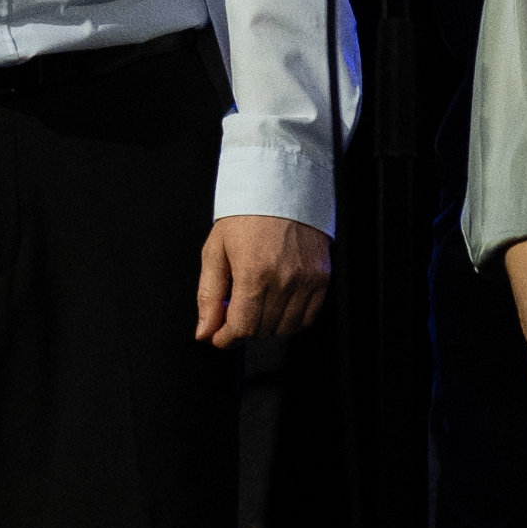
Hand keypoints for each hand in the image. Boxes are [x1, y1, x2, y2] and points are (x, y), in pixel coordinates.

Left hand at [192, 211, 331, 355]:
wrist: (280, 189)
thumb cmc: (244, 217)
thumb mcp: (215, 251)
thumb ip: (208, 296)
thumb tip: (204, 332)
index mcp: (253, 273)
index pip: (242, 327)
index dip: (226, 339)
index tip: (218, 337)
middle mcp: (284, 280)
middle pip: (262, 330)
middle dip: (243, 329)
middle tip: (233, 313)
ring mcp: (306, 281)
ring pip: (285, 328)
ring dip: (266, 326)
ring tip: (255, 305)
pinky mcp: (322, 279)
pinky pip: (307, 318)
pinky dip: (290, 320)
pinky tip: (276, 305)